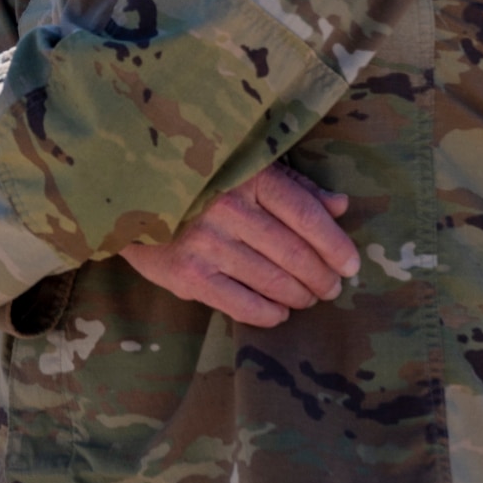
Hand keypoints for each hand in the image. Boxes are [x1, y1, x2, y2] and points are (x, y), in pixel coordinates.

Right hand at [120, 164, 359, 326]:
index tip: (351, 265)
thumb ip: (296, 187)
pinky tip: (279, 311)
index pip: (307, 216)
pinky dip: (268, 313)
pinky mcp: (189, 276)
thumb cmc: (201, 180)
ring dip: (300, 296)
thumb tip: (341, 205)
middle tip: (332, 287)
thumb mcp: (247, 169)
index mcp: (250, 177)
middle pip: (295, 254)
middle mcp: (231, 210)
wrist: (131, 196)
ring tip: (309, 298)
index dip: (336, 245)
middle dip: (322, 277)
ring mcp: (208, 245)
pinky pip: (242, 304)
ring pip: (273, 282)